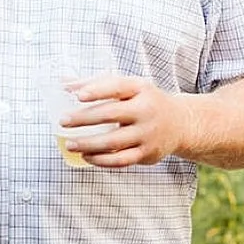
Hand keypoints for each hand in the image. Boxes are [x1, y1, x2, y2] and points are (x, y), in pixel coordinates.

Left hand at [60, 75, 198, 168]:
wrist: (180, 123)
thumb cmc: (145, 102)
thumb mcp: (128, 87)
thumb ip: (97, 83)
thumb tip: (64, 83)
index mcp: (140, 88)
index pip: (117, 86)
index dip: (97, 90)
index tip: (77, 95)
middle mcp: (146, 110)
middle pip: (111, 114)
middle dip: (84, 118)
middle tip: (63, 121)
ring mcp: (147, 133)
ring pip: (113, 141)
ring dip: (88, 144)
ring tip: (69, 144)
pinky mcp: (146, 153)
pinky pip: (121, 160)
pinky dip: (101, 160)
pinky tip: (86, 157)